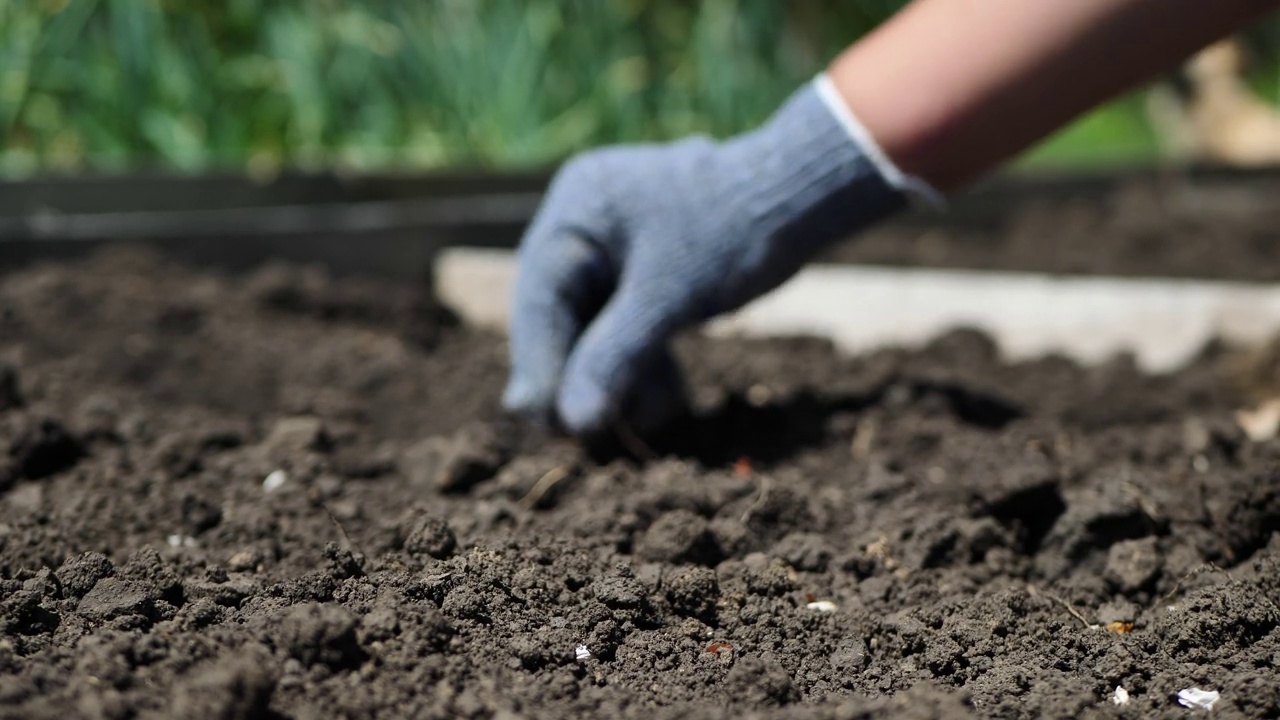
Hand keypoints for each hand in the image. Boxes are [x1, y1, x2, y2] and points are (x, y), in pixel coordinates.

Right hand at [503, 78, 910, 436]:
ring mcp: (612, 249)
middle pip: (559, 318)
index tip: (545, 420)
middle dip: (580, 376)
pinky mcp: (642, 273)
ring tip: (650, 417)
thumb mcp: (668, 297)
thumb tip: (570, 422)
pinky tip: (668, 397)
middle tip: (581, 436)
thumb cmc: (734, 230)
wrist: (803, 196)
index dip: (540, 363)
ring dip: (618, 379)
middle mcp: (584, 226)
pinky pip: (624, 329)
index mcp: (576, 210)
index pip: (539, 298)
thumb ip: (614, 356)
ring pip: (592, 331)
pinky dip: (643, 364)